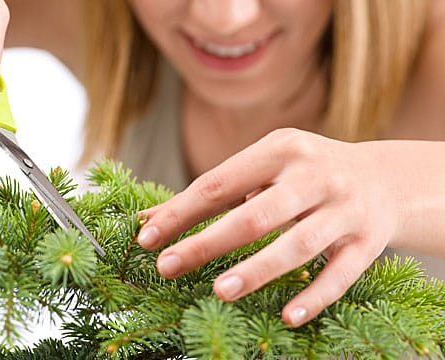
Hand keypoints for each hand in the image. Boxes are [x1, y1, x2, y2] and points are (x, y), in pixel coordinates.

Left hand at [137, 128, 413, 326]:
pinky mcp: (369, 241)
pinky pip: (341, 273)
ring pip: (298, 244)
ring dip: (257, 270)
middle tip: (167, 267)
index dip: (181, 212)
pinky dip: (315, 296)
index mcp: (282, 148)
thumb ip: (215, 192)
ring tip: (218, 291)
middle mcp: (316, 175)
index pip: (220, 183)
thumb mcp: (265, 166)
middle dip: (207, 242)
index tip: (147, 238)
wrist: (386, 177)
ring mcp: (345, 209)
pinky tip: (287, 316)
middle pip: (255, 215)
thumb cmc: (306, 174)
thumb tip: (151, 220)